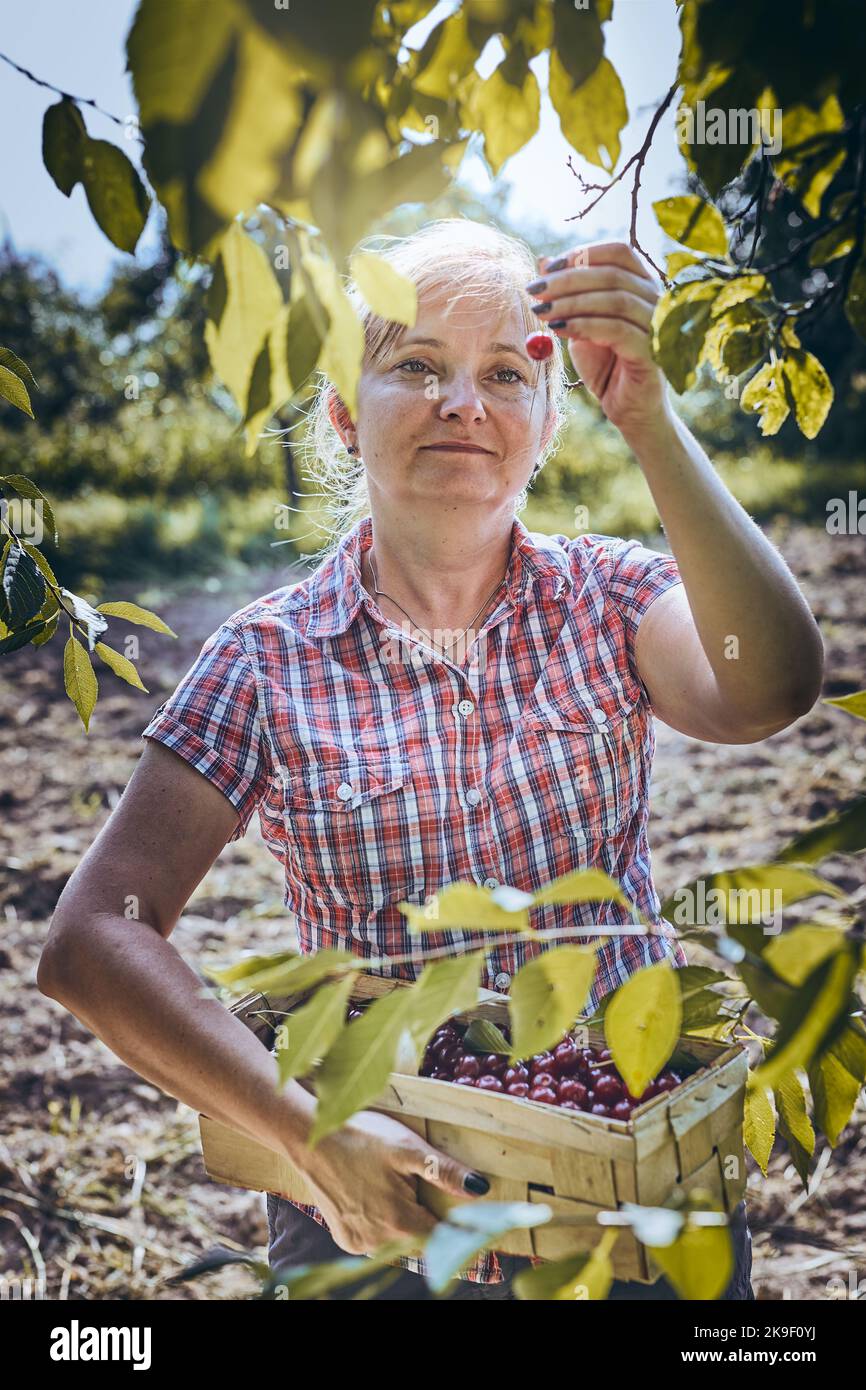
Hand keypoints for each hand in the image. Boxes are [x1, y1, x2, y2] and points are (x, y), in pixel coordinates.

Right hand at [293, 1109, 489, 1255]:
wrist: (309, 1138)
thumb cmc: (361, 1137)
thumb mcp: (407, 1147)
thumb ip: (444, 1172)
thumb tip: (481, 1189)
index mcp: (400, 1221)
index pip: (444, 1237)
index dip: (459, 1226)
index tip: (468, 1214)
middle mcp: (380, 1241)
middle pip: (420, 1238)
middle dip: (427, 1217)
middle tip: (420, 1186)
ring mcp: (359, 1242)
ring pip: (397, 1239)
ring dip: (403, 1220)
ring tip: (393, 1186)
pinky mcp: (343, 1238)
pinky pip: (374, 1237)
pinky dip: (380, 1222)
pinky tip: (373, 1195)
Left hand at [527, 241, 671, 438]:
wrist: (628, 409)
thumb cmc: (607, 365)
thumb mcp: (581, 324)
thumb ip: (568, 295)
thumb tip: (543, 261)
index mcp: (643, 285)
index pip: (619, 253)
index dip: (583, 254)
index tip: (548, 267)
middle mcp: (657, 300)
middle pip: (612, 274)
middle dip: (567, 279)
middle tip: (535, 290)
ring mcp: (658, 325)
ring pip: (614, 299)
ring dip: (571, 302)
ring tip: (542, 311)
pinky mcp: (652, 352)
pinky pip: (616, 329)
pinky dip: (584, 326)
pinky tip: (559, 330)